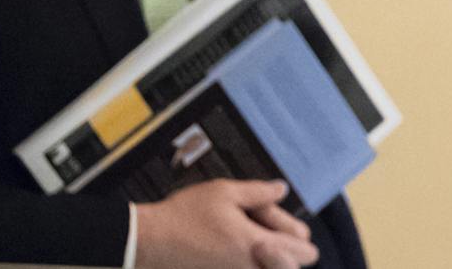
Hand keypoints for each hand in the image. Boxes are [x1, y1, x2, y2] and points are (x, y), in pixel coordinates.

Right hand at [135, 178, 317, 268]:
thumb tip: (282, 189)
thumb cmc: (182, 217)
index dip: (295, 232)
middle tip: (258, 228)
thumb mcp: (224, 192)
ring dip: (266, 257)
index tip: (270, 218)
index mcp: (257, 247)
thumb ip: (259, 192)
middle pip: (293, 266)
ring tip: (241, 236)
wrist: (145, 243)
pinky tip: (227, 246)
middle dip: (285, 247)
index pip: (306, 251)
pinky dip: (246, 261)